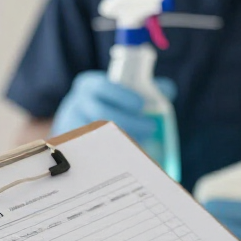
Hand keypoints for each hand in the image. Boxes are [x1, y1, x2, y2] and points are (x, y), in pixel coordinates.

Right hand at [52, 71, 176, 142]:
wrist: (80, 120)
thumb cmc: (109, 102)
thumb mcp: (122, 89)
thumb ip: (148, 88)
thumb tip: (168, 91)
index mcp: (89, 85)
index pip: (102, 86)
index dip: (121, 95)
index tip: (141, 105)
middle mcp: (76, 103)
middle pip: (101, 113)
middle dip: (130, 122)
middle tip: (151, 127)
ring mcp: (72, 124)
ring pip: (97, 133)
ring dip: (123, 138)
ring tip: (144, 142)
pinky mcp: (73, 145)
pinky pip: (92, 151)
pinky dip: (112, 153)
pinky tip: (128, 155)